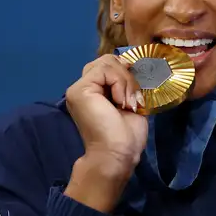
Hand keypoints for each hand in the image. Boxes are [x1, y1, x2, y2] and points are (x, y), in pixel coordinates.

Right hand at [64, 54, 147, 210]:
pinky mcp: (79, 90)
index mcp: (94, 91)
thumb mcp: (131, 101)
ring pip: (107, 62)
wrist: (116, 155)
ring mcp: (78, 88)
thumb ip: (127, 84)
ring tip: (127, 102)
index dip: (127, 72)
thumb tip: (137, 65)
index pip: (110, 66)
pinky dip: (120, 83)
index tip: (137, 92)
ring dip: (125, 81)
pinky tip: (121, 101)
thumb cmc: (126, 136)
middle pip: (107, 60)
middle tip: (133, 98)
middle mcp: (83, 88)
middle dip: (127, 75)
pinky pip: (105, 70)